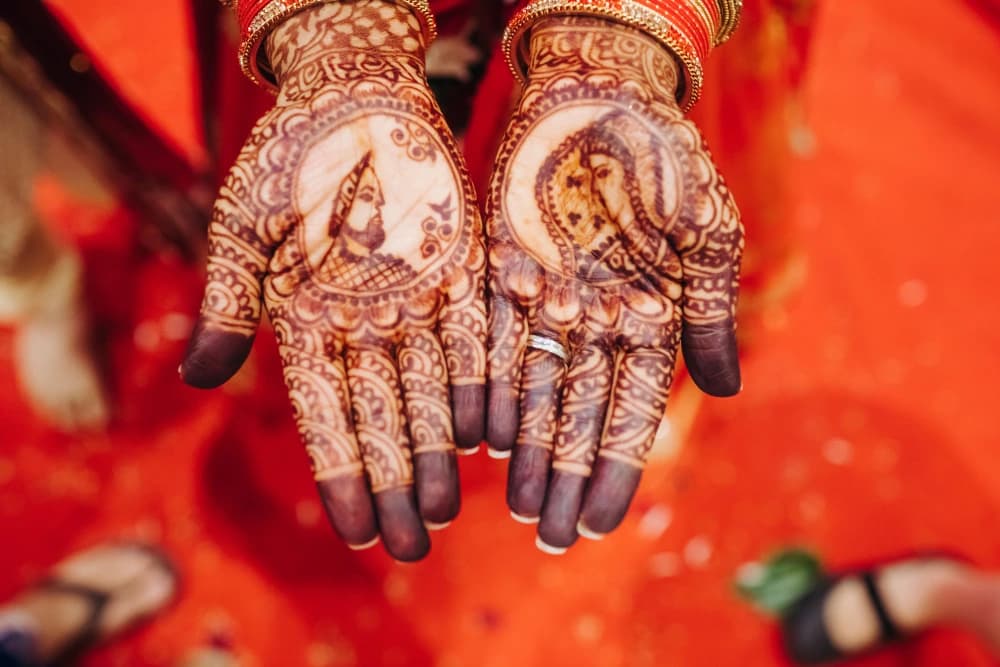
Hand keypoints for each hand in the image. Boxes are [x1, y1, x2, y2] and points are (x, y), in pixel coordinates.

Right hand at [182, 1, 485, 560]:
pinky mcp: (462, 272)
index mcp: (309, 321)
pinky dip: (480, 385)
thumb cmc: (289, 157)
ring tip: (449, 511)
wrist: (354, 93)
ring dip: (439, 452)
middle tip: (412, 545)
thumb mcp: (245, 227)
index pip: (326, 413)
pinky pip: (474, 339)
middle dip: (396, 483)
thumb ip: (228, 300)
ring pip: (431, 391)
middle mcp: (366, 324)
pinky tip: (487, 436)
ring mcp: (416, 301)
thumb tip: (198, 375)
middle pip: (384, 417)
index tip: (354, 529)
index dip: (341, 472)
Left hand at [485, 16, 742, 551]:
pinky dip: (490, 391)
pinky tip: (484, 440)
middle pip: (580, 416)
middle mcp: (596, 322)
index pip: (633, 410)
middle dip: (568, 478)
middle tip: (551, 538)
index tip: (603, 524)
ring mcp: (548, 302)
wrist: (598, 90)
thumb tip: (728, 391)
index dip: (619, 468)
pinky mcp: (502, 275)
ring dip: (528, 451)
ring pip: (535, 391)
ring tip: (519, 508)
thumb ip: (710, 310)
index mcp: (649, 319)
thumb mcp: (705, 230)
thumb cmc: (663, 155)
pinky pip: (494, 345)